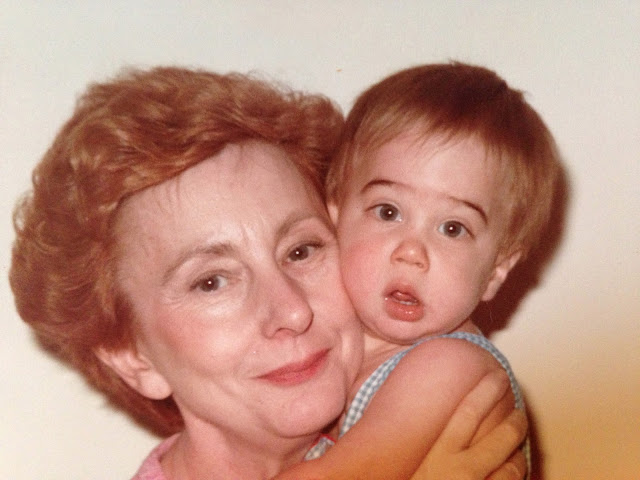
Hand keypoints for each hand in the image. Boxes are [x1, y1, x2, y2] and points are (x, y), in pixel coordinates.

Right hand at [410, 371, 527, 479]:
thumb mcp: (407, 474)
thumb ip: (422, 452)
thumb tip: (421, 433)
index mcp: (437, 458)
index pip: (468, 413)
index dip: (487, 390)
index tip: (498, 376)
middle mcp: (463, 472)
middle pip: (503, 437)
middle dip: (516, 422)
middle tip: (519, 413)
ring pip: (514, 467)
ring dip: (518, 457)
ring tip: (517, 452)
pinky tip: (511, 476)